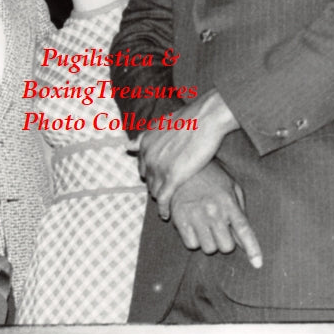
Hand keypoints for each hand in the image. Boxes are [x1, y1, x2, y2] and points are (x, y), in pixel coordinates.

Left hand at [139, 90, 237, 218]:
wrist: (206, 118)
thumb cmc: (190, 118)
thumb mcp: (161, 125)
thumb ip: (144, 138)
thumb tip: (128, 145)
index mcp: (145, 143)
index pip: (143, 166)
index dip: (151, 173)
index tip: (160, 177)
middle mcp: (148, 156)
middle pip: (148, 180)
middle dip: (156, 185)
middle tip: (166, 190)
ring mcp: (159, 168)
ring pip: (154, 191)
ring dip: (160, 198)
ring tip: (168, 203)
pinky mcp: (172, 178)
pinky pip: (163, 199)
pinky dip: (163, 209)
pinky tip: (166, 215)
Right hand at [169, 162, 262, 265]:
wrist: (181, 166)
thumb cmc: (210, 177)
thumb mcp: (231, 187)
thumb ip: (239, 212)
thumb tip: (243, 241)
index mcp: (229, 203)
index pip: (244, 230)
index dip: (252, 249)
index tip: (258, 264)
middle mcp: (214, 210)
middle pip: (226, 246)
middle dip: (225, 243)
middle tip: (219, 231)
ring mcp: (196, 215)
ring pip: (209, 248)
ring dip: (209, 242)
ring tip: (205, 227)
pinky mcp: (180, 219)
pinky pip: (191, 244)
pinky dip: (193, 240)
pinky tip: (193, 227)